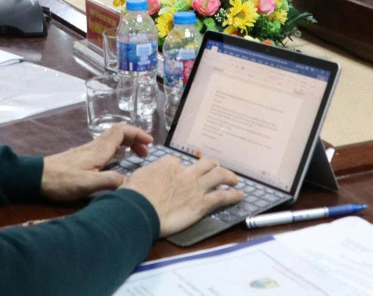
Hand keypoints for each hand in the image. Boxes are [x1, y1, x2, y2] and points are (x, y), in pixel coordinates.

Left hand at [40, 124, 151, 201]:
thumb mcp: (87, 184)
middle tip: (146, 152)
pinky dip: (118, 149)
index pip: (121, 131)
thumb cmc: (62, 180)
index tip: (150, 142)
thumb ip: (109, 181)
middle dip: (135, 138)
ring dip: (127, 144)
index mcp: (99, 149)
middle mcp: (94, 146)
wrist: (36, 178)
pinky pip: (106, 146)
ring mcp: (87, 150)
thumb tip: (130, 181)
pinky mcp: (82, 157)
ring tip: (137, 156)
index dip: (137, 133)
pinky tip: (117, 161)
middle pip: (118, 133)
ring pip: (112, 140)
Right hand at [124, 155, 242, 237]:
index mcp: (168, 164)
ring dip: (229, 176)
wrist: (139, 210)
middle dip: (212, 165)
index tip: (182, 173)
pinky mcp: (201, 204)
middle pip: (205, 163)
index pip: (179, 162)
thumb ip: (142, 177)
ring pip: (218, 175)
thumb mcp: (133, 179)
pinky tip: (240, 195)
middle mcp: (184, 172)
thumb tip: (136, 181)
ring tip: (235, 179)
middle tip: (216, 168)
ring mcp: (195, 187)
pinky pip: (222, 197)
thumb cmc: (133, 196)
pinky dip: (233, 195)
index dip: (182, 167)